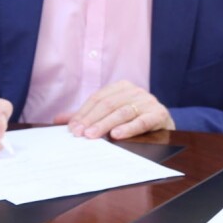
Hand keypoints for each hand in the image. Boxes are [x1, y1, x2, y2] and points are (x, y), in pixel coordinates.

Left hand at [57, 80, 173, 139]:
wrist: (163, 125)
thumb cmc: (133, 119)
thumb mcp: (110, 115)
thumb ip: (87, 116)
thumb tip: (58, 120)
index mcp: (122, 87)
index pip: (98, 98)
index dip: (83, 113)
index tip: (71, 128)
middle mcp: (135, 91)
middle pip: (108, 105)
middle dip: (91, 120)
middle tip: (79, 134)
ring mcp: (148, 101)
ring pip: (123, 112)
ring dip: (106, 124)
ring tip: (92, 135)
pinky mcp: (159, 114)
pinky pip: (142, 121)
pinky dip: (129, 128)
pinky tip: (117, 135)